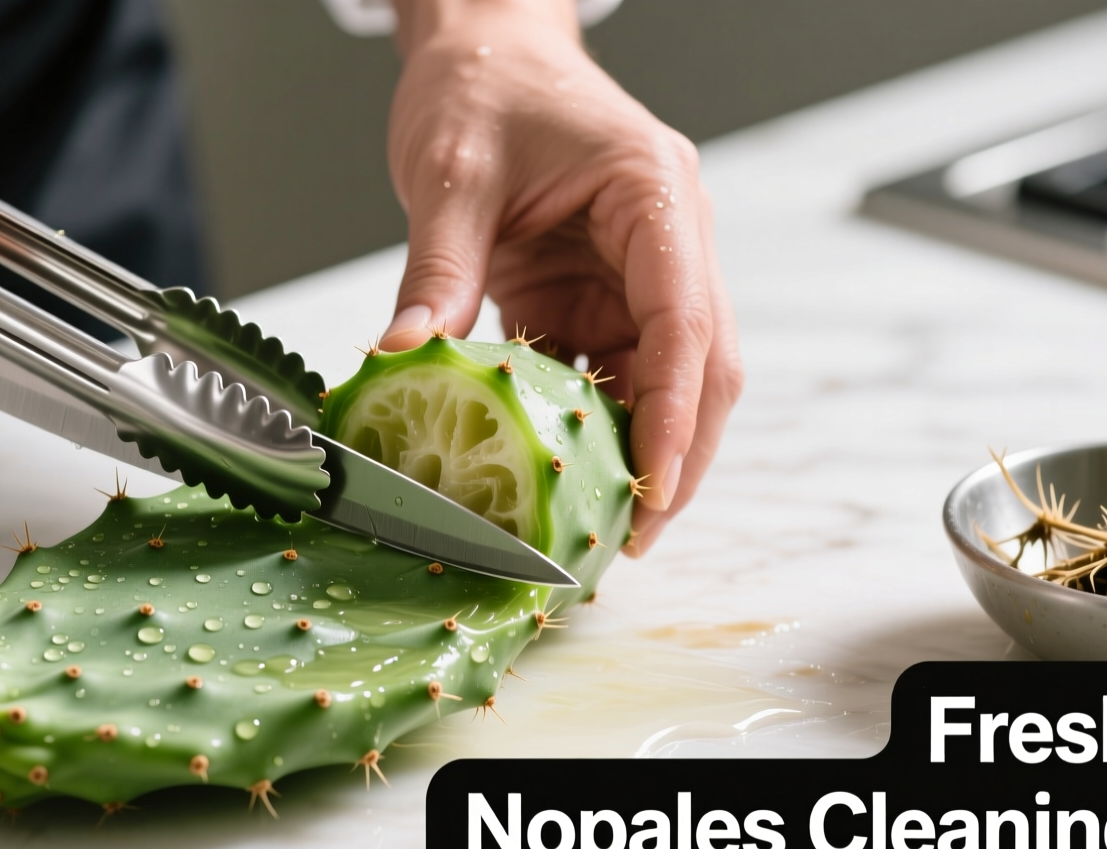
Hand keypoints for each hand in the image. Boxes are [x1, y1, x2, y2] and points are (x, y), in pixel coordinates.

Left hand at [380, 0, 742, 554]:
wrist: (483, 51)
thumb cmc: (482, 89)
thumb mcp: (451, 178)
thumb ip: (438, 272)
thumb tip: (405, 361)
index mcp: (654, 194)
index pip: (684, 320)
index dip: (675, 411)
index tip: (654, 486)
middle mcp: (669, 238)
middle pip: (701, 365)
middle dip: (677, 455)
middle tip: (634, 538)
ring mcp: (640, 272)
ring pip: (665, 380)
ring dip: (641, 452)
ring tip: (599, 527)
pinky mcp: (601, 295)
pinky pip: (612, 372)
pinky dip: (594, 426)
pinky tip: (563, 477)